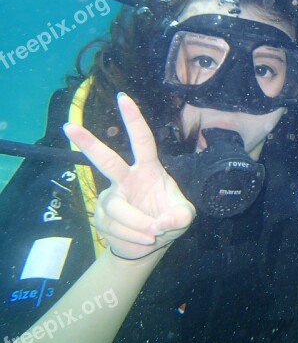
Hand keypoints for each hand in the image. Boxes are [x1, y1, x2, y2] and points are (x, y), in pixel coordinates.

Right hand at [63, 92, 195, 259]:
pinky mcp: (101, 217)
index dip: (134, 120)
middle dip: (88, 143)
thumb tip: (161, 223)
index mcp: (148, 169)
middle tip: (69, 127)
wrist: (149, 244)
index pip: (142, 140)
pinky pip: (116, 228)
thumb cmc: (168, 219)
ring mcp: (111, 197)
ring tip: (153, 234)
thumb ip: (180, 217)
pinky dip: (133, 237)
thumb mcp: (184, 217)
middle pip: (106, 160)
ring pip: (118, 209)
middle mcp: (126, 179)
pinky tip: (143, 239)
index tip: (123, 98)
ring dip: (139, 225)